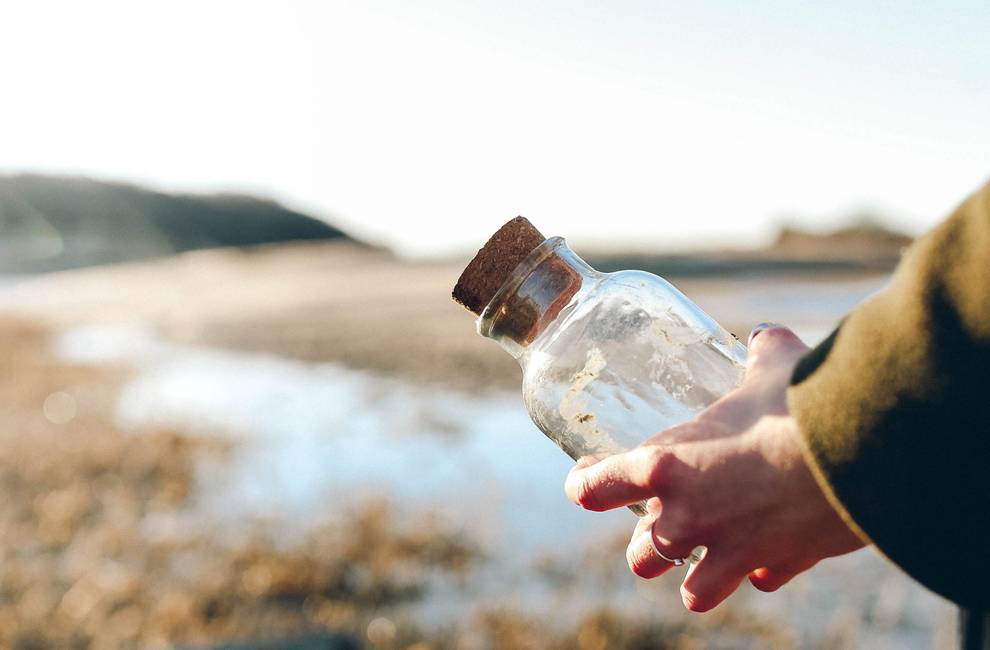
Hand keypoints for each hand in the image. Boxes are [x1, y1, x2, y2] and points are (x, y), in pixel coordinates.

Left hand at [564, 325, 865, 611]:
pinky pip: (755, 581)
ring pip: (691, 591)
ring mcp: (728, 551)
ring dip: (695, 575)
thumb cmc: (798, 403)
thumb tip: (764, 337)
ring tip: (708, 555)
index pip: (594, 489)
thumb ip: (759, 353)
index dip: (585, 486)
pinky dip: (759, 571)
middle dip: (647, 542)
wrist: (858, 454)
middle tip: (663, 519)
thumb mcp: (771, 367)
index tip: (586, 481)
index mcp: (664, 466)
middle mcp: (685, 518)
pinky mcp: (775, 567)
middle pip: (640, 555)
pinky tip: (768, 555)